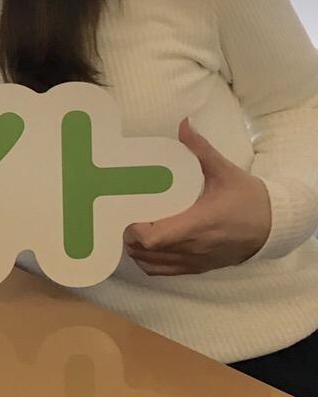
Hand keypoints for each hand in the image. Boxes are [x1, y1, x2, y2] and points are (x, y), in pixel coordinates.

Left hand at [124, 118, 270, 275]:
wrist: (274, 226)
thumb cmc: (249, 198)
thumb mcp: (225, 171)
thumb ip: (201, 149)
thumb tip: (183, 125)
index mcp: (198, 224)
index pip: (154, 238)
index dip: (134, 229)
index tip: (127, 210)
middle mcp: (194, 247)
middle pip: (146, 252)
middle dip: (128, 236)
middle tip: (123, 215)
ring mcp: (195, 260)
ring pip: (151, 264)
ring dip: (136, 249)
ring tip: (130, 228)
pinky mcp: (199, 267)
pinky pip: (164, 271)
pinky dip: (148, 262)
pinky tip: (145, 247)